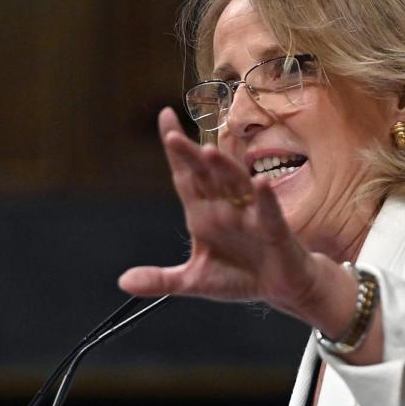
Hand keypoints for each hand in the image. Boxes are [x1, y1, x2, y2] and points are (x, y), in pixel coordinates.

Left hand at [118, 108, 328, 317]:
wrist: (280, 289)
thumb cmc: (240, 276)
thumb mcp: (194, 281)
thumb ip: (161, 280)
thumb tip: (124, 282)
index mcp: (202, 214)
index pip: (185, 175)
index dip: (175, 150)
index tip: (164, 116)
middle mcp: (225, 207)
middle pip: (205, 175)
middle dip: (190, 156)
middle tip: (171, 137)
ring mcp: (250, 214)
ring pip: (236, 184)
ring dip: (224, 168)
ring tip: (209, 152)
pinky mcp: (274, 229)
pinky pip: (269, 211)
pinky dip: (265, 197)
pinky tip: (260, 183)